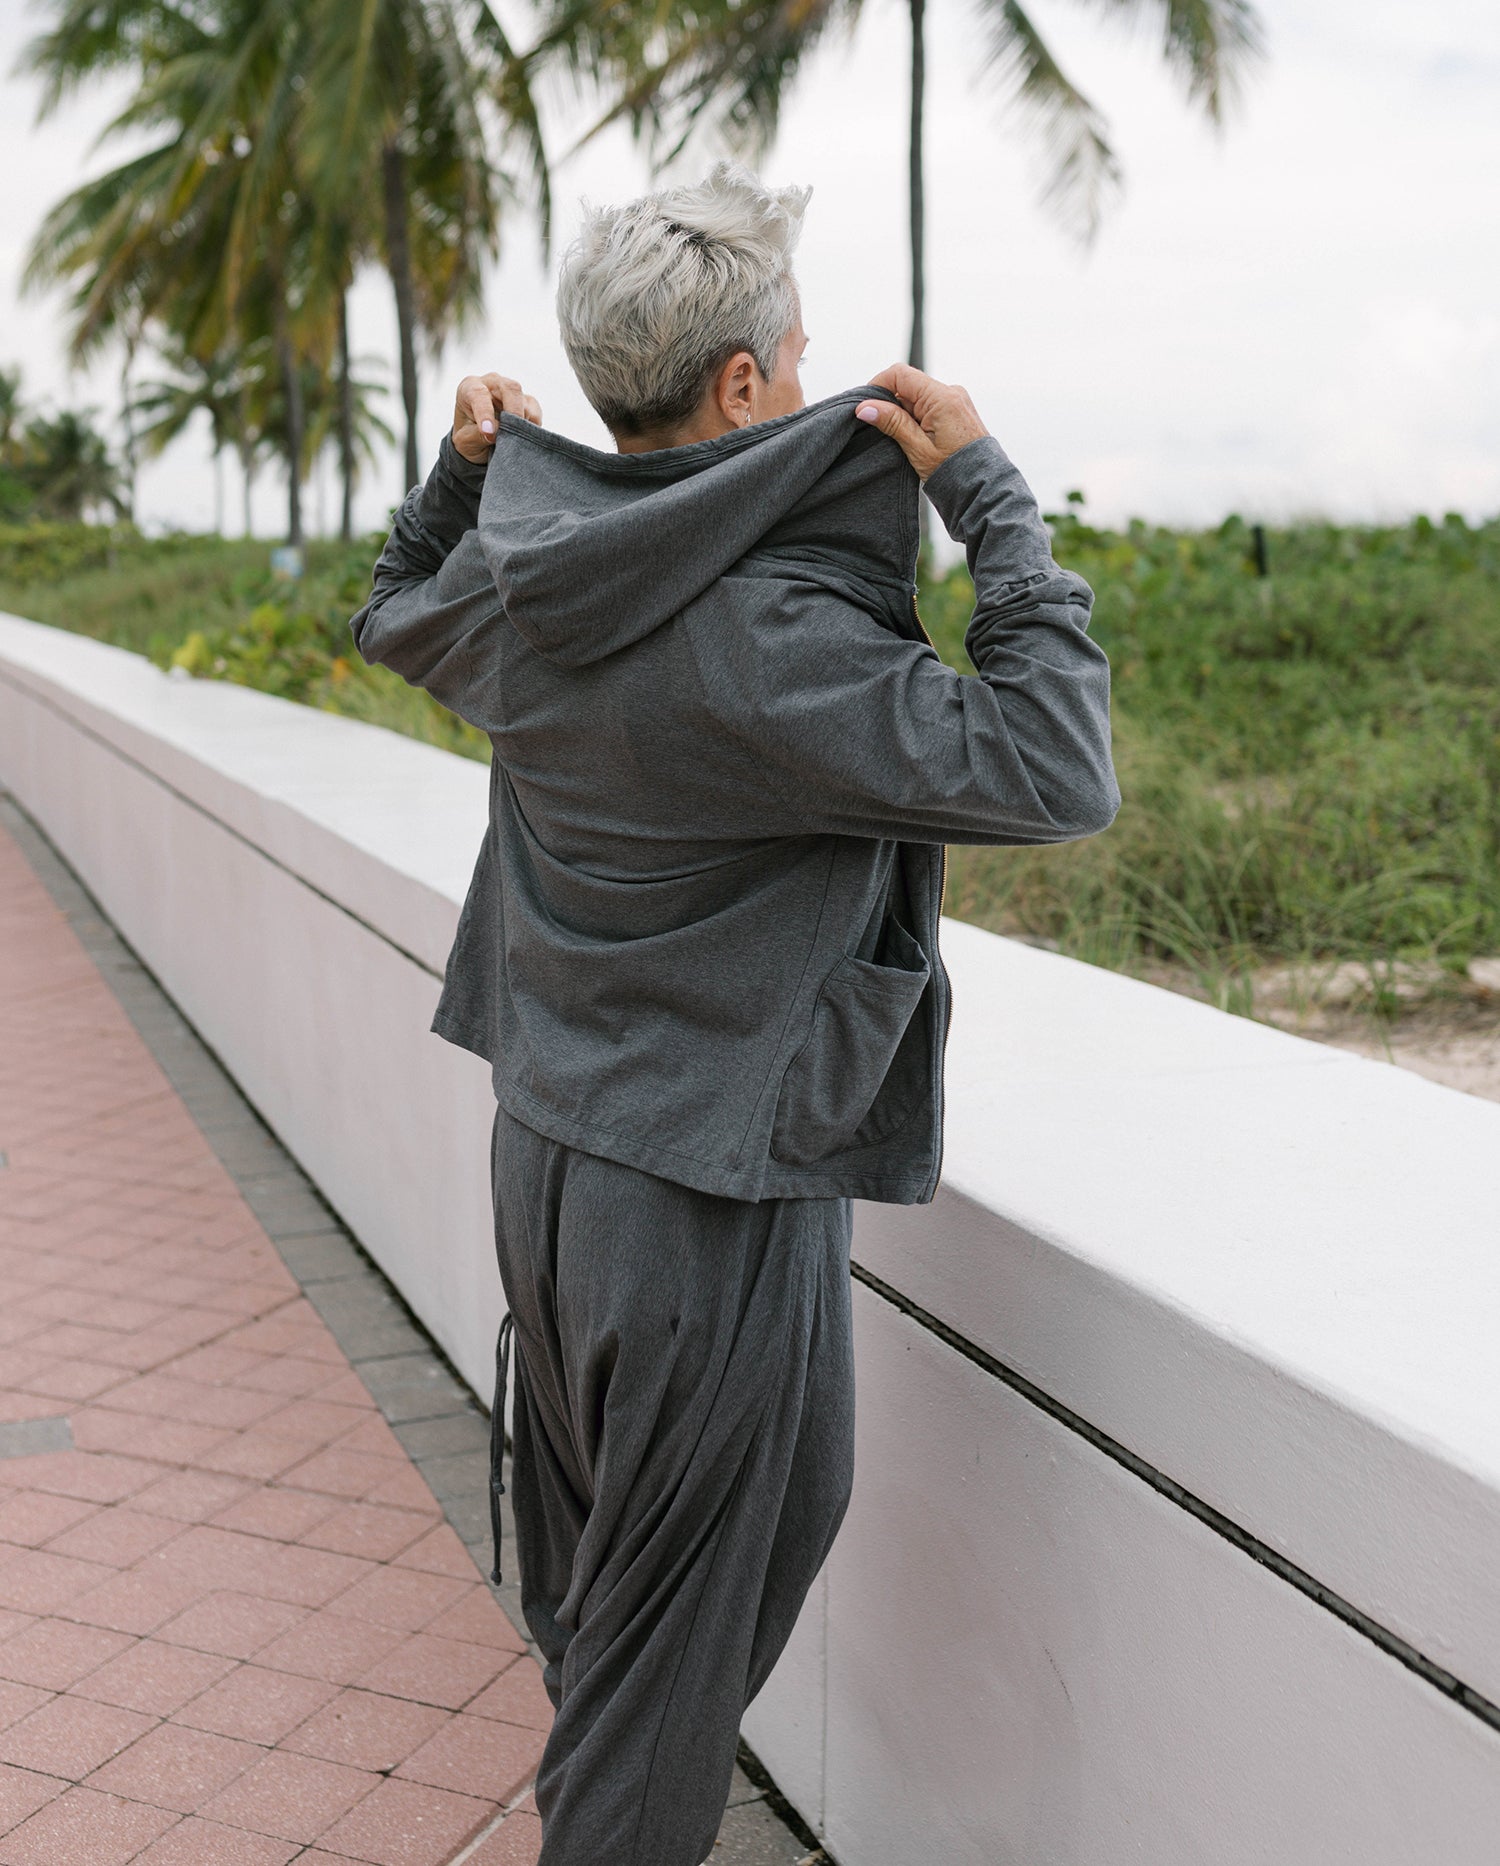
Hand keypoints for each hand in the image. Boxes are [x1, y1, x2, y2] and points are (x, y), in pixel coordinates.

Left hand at [452, 372, 542, 463]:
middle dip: (513, 411)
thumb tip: (497, 433)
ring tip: (513, 440)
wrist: (479, 440)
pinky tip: (520, 436)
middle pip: (509, 388)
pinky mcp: (527, 403)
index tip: (488, 432)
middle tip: (511, 434)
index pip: (478, 394)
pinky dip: (531, 427)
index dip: (485, 413)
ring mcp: (511, 392)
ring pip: (525, 401)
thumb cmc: (468, 436)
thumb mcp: (465, 441)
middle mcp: (492, 384)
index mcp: (470, 388)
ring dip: (522, 423)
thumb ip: (476, 436)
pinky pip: (535, 413)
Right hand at [854, 365, 988, 480]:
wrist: (982, 486)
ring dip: (903, 412)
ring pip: (917, 395)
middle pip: (907, 384)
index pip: (900, 374)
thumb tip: (865, 407)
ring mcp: (955, 399)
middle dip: (890, 403)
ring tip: (902, 439)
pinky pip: (928, 404)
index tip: (865, 406)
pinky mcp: (956, 409)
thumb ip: (892, 423)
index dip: (877, 386)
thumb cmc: (954, 472)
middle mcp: (951, 392)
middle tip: (882, 429)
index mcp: (942, 397)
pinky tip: (915, 437)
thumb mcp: (917, 448)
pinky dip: (915, 416)